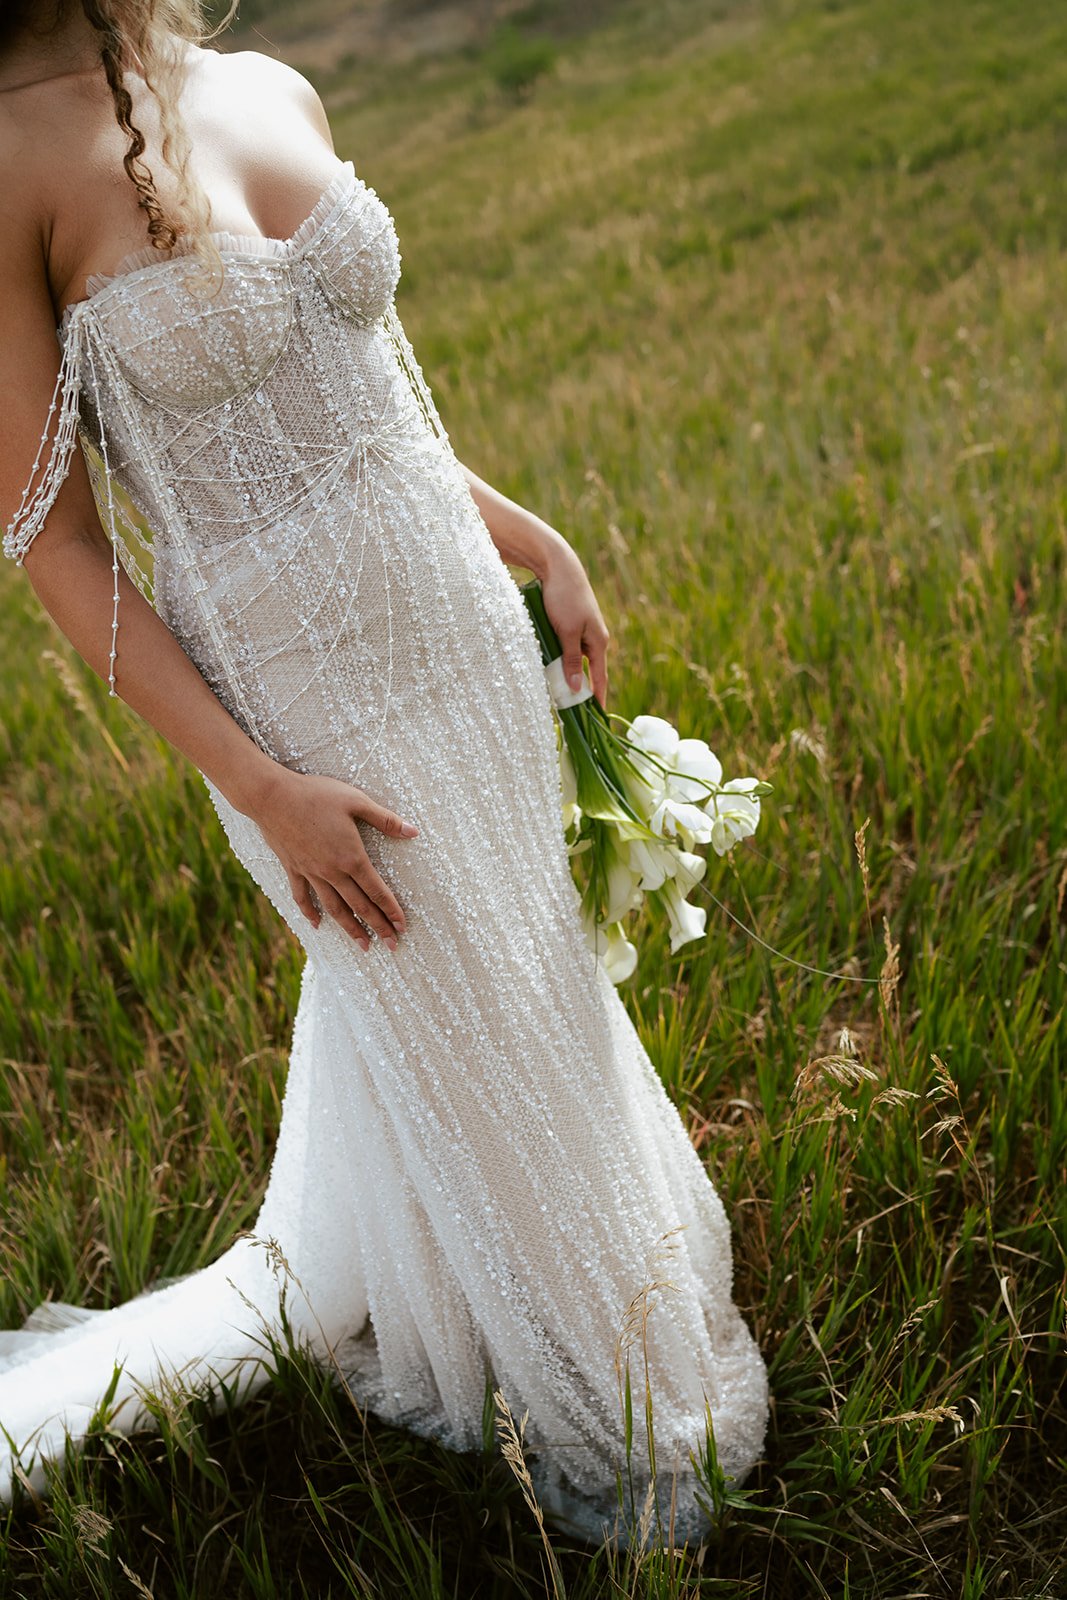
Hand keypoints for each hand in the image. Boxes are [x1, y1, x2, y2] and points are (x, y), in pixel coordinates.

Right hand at [250, 766, 418, 948]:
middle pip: (360, 906)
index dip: (392, 910)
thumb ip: (385, 819)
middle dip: (378, 927)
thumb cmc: (317, 794)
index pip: (377, 891)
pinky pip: (302, 897)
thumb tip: (413, 831)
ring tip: (363, 945)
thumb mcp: (356, 801)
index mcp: (352, 857)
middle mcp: (332, 872)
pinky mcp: (293, 869)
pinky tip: (317, 925)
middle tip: (392, 945)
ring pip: (334, 908)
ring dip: (350, 928)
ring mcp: (311, 873)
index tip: (402, 927)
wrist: (272, 796)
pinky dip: (310, 913)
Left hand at [538, 546, 611, 708]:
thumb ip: (571, 660)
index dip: (598, 699)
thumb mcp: (566, 632)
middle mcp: (594, 639)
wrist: (558, 566)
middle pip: (587, 671)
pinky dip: (559, 658)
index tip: (598, 719)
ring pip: (574, 659)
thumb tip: (576, 687)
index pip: (600, 679)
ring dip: (565, 673)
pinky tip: (548, 664)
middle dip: (578, 689)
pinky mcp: (571, 623)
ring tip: (555, 691)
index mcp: (599, 642)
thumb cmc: (564, 598)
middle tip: (569, 711)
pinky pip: (566, 647)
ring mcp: (582, 631)